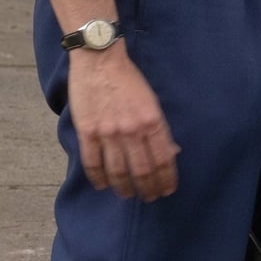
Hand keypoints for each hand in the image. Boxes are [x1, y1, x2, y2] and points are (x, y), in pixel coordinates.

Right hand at [66, 45, 179, 200]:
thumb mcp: (152, 102)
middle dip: (148, 188)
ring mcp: (108, 133)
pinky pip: (93, 163)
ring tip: (128, 195)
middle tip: (150, 198)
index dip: (166, 179)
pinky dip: (99, 178)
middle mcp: (132, 130)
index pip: (163, 159)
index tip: (167, 190)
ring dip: (124, 188)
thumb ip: (160, 128)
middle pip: (142, 170)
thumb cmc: (129, 80)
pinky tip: (104, 185)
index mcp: (152, 121)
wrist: (100, 62)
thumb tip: (172, 153)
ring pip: (118, 171)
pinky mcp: (88, 132)